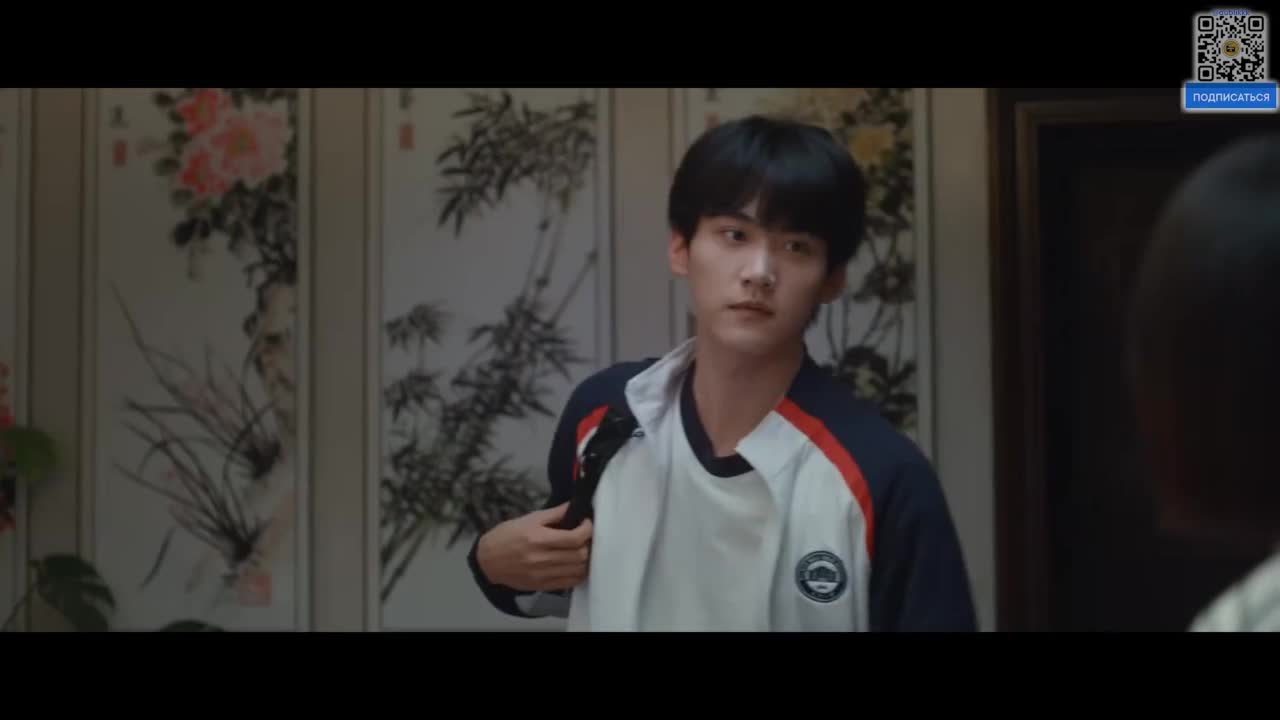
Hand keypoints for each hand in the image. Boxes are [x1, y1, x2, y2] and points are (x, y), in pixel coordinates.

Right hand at [476, 502, 593, 591]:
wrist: (488, 561)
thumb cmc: (507, 536)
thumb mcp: (529, 519)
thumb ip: (555, 513)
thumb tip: (575, 506)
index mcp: (538, 539)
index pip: (574, 538)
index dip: (587, 529)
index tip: (587, 523)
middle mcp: (542, 559)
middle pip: (580, 555)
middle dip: (589, 544)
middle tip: (586, 536)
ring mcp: (543, 575)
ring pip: (579, 570)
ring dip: (586, 559)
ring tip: (582, 549)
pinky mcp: (543, 586)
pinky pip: (571, 582)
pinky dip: (579, 572)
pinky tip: (575, 563)